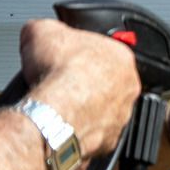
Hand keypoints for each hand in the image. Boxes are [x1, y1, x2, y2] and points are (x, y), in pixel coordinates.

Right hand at [18, 19, 140, 157]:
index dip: (80, 52)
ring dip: (85, 105)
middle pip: (105, 80)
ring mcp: (123, 115)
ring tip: (61, 101)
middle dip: (85, 79)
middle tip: (62, 79)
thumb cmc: (57, 73)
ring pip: (103, 108)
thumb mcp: (41, 30)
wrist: (56, 113)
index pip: (103, 50)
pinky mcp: (112, 140)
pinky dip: (81, 126)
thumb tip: (40, 31)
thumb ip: (48, 28)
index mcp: (121, 56)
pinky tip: (65, 120)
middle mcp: (129, 88)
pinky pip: (96, 131)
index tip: (67, 56)